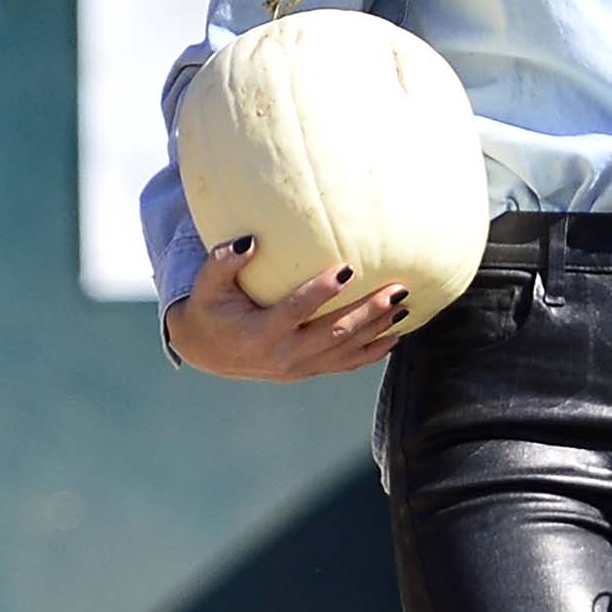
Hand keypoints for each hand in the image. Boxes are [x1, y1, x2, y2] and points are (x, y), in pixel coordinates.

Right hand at [164, 237, 408, 380]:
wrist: (208, 351)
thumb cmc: (211, 307)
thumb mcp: (207, 284)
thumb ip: (223, 262)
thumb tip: (248, 241)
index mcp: (260, 333)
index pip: (295, 312)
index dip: (320, 293)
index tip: (347, 270)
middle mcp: (284, 355)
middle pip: (333, 334)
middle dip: (368, 312)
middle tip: (396, 290)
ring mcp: (299, 367)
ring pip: (345, 350)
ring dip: (377, 329)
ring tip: (404, 306)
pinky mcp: (308, 370)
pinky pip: (345, 364)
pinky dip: (372, 352)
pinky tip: (395, 336)